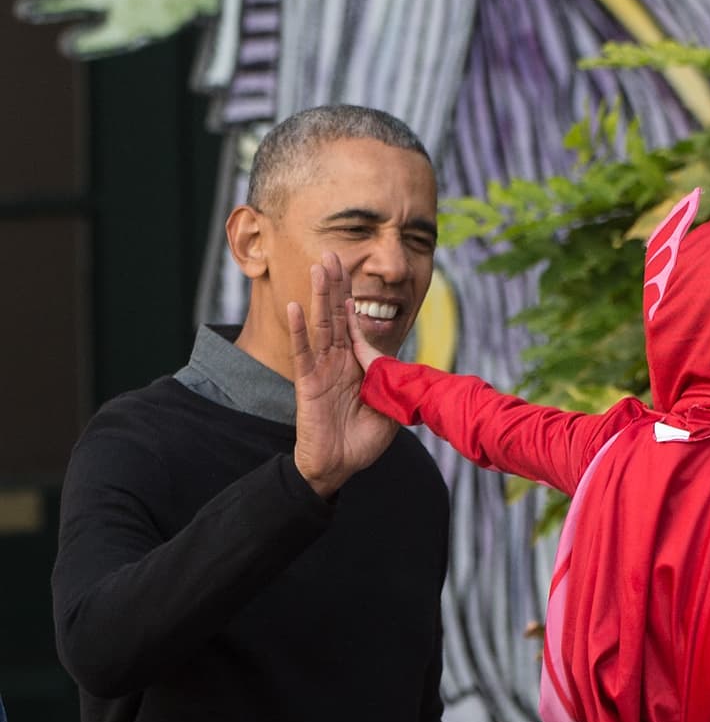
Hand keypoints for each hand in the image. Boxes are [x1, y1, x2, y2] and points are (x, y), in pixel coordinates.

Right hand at [289, 253, 397, 496]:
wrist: (339, 467)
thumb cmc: (362, 442)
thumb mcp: (389, 411)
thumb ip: (393, 385)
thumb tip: (400, 364)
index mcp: (356, 367)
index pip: (354, 327)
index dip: (353, 301)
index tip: (351, 273)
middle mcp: (337, 363)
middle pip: (336, 316)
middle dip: (335, 285)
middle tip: (331, 253)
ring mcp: (321, 370)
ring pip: (321, 325)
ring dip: (320, 295)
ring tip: (318, 266)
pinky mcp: (308, 383)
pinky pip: (303, 352)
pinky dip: (299, 329)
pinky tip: (296, 305)